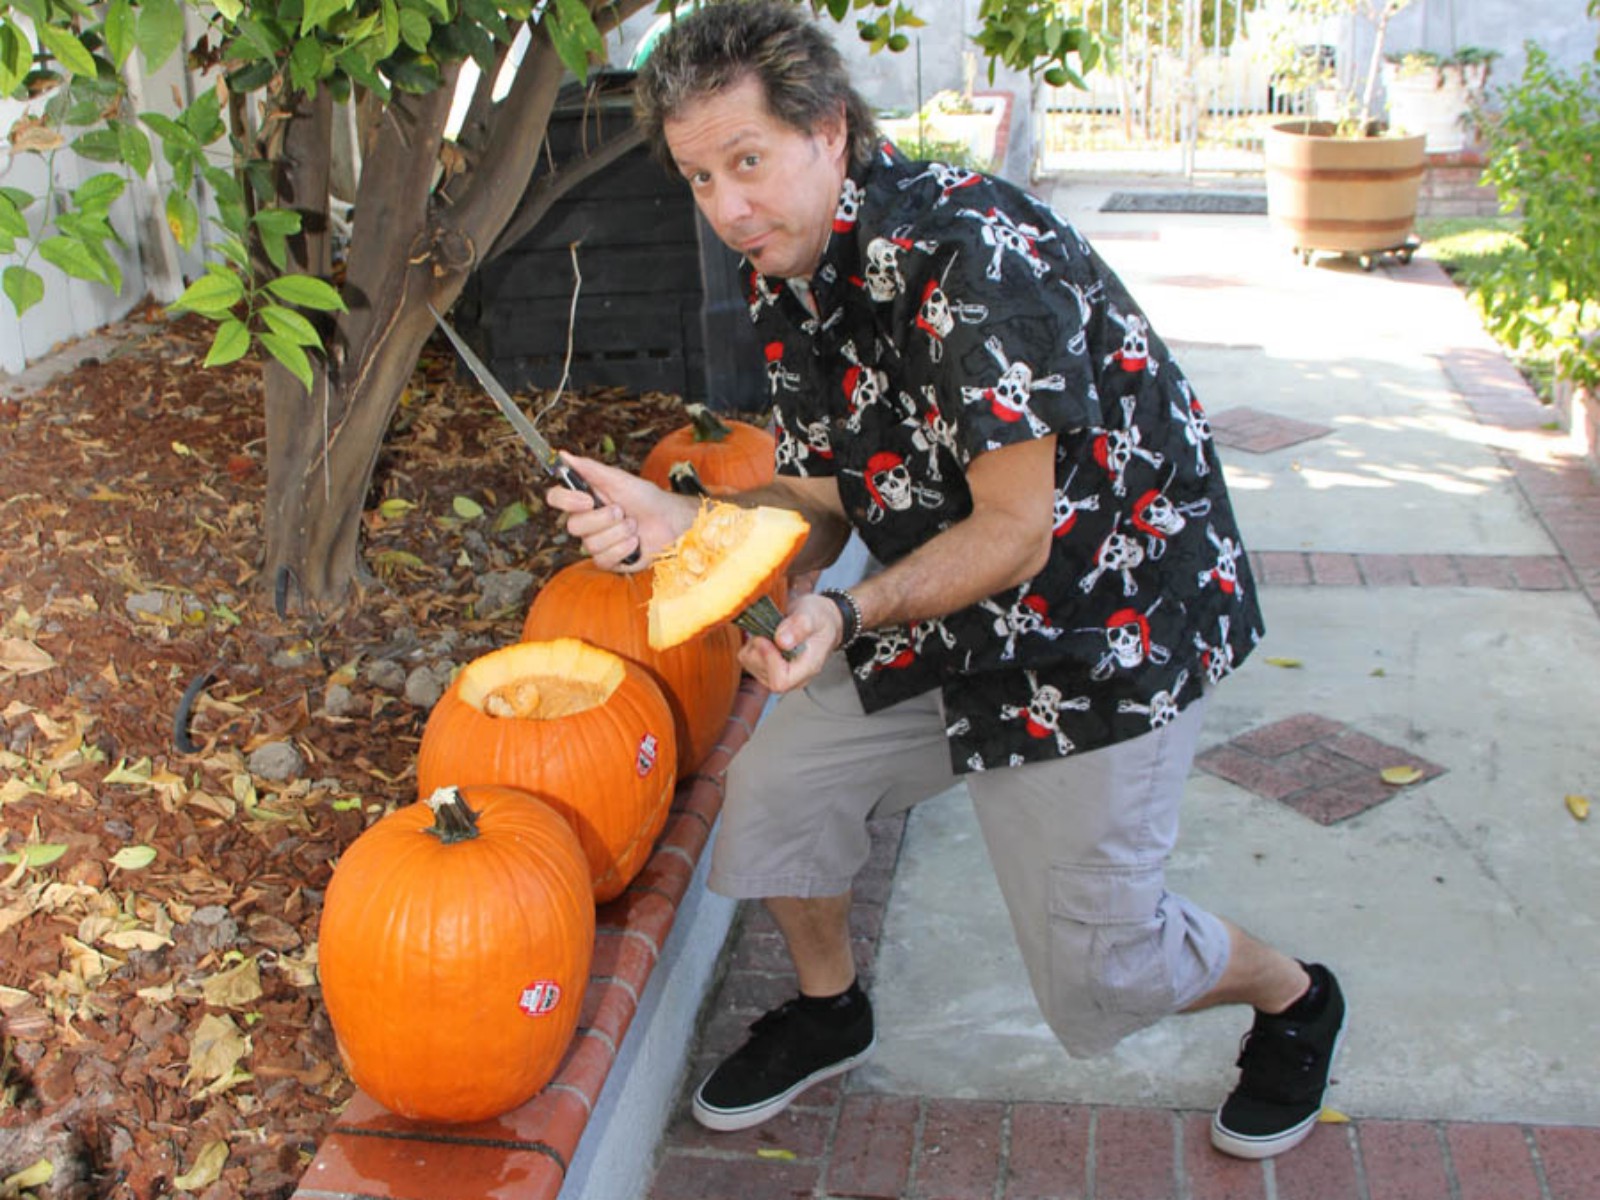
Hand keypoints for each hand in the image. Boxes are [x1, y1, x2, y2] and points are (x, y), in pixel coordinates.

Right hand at [546, 453, 693, 571]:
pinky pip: (603, 559)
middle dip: (604, 519)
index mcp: (583, 499)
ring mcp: (595, 543)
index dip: (566, 500)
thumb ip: (590, 468)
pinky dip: (623, 548)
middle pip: (573, 526)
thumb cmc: (645, 498)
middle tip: (622, 511)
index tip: (588, 499)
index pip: (556, 498)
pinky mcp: (607, 560)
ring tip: (633, 525)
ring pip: (591, 544)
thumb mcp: (618, 479)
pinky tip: (635, 542)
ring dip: (619, 533)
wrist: (669, 521)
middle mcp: (585, 522)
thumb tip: (562, 455)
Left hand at [738, 592, 844, 693]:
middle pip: (764, 674)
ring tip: (770, 630)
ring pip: (751, 665)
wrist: (818, 620)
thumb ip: (799, 627)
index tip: (767, 638)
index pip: (781, 681)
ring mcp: (777, 674)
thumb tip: (782, 641)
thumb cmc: (818, 619)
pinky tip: (765, 635)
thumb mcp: (813, 616)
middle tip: (769, 629)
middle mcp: (792, 678)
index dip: (769, 661)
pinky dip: (751, 644)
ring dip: (755, 645)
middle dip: (760, 649)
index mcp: (807, 669)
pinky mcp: (764, 668)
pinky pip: (746, 659)